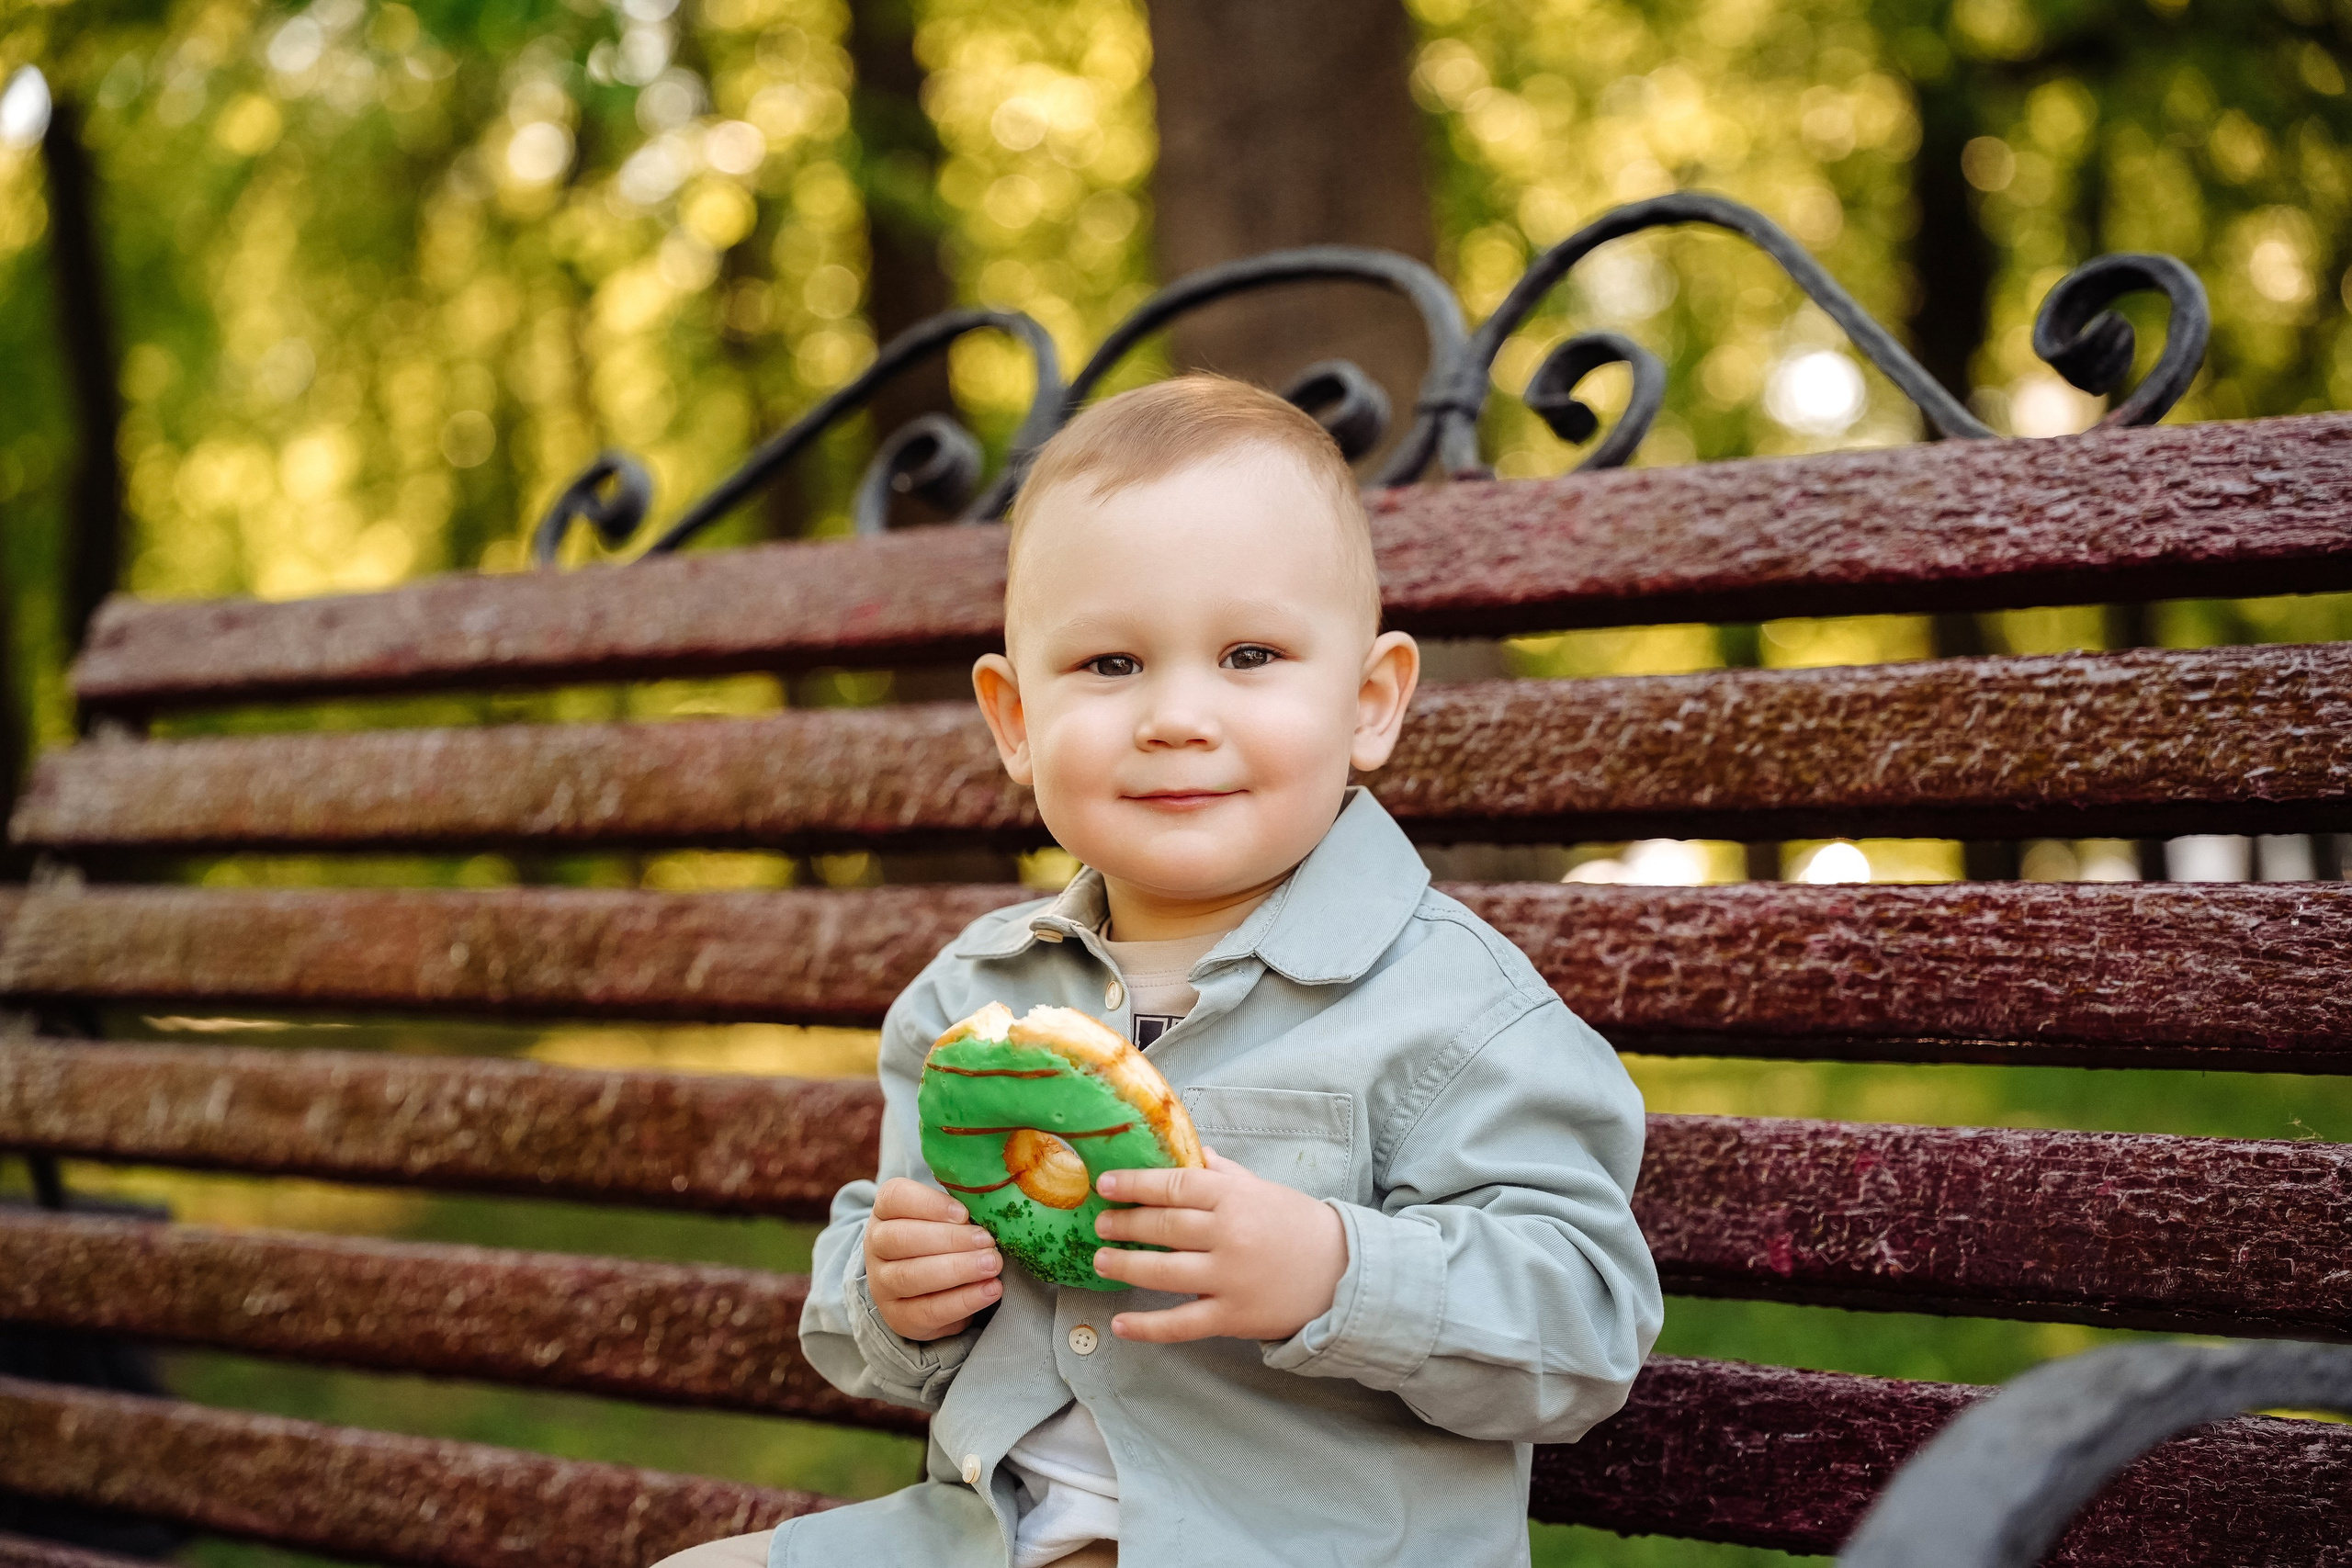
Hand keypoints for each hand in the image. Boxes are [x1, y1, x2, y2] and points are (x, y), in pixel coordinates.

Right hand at [864, 1177, 1002, 1340]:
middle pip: (902, 1238)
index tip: (964, 1213)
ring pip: (911, 1276)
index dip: (929, 1204)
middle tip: (987, 1242)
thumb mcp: (943, 1219)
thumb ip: (960, 1212)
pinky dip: (963, 1301)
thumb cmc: (939, 1241)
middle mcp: (875, 1245)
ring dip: (958, 1270)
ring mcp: (881, 1283)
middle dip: (950, 1240)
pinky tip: (989, 1291)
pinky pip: (928, 1311)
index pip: (895, 1198)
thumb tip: (992, 1211)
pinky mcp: (898, 1316)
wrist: (923, 1290)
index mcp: (885, 1211)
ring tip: (992, 1265)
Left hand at [1090, 1148, 1348, 1343]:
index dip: (1136, 1185)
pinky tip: (1121, 1324)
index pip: (1175, 1185)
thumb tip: (1189, 1152)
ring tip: (1101, 1261)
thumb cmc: (1298, 1226)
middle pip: (1163, 1227)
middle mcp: (1229, 1234)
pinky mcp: (1232, 1316)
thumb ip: (1223, 1173)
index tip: (1107, 1185)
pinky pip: (1181, 1324)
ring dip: (1125, 1266)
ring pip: (1163, 1272)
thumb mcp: (1262, 1189)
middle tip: (1100, 1223)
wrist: (1343, 1273)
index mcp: (1235, 1197)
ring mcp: (1230, 1277)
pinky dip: (1147, 1327)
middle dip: (1124, 1224)